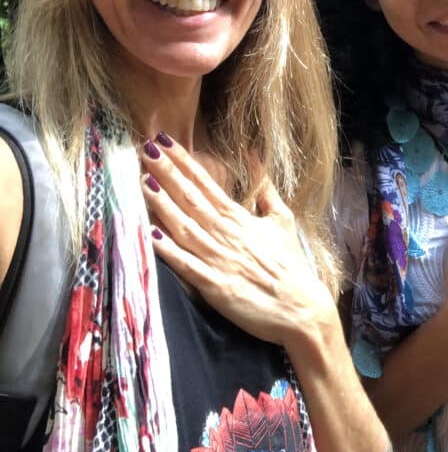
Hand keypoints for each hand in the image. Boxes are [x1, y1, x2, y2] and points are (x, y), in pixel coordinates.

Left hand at [140, 135, 334, 348]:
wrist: (300, 309)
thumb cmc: (290, 263)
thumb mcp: (282, 218)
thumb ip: (265, 187)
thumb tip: (254, 155)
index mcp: (239, 217)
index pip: (206, 183)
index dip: (184, 162)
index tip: (164, 142)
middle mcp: (225, 233)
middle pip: (190, 198)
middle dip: (167, 173)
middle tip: (146, 149)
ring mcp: (218, 259)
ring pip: (183, 226)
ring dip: (162, 204)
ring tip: (142, 182)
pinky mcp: (214, 286)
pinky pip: (186, 264)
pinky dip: (168, 250)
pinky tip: (149, 235)